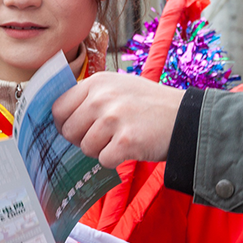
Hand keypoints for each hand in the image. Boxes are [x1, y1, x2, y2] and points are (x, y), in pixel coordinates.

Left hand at [52, 72, 184, 167]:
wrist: (185, 117)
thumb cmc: (149, 105)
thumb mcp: (119, 86)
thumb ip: (91, 97)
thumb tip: (61, 117)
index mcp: (97, 82)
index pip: (58, 108)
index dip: (64, 123)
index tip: (75, 129)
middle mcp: (102, 97)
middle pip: (69, 131)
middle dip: (82, 140)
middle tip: (103, 137)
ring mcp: (114, 118)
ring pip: (85, 148)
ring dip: (100, 150)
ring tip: (120, 140)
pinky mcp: (125, 140)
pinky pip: (103, 160)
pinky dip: (114, 160)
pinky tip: (129, 148)